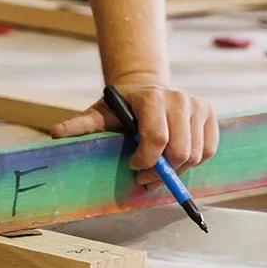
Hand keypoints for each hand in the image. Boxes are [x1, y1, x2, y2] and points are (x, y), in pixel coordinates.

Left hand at [49, 81, 218, 189]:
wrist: (145, 90)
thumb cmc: (120, 107)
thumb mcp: (99, 114)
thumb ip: (81, 125)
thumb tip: (57, 134)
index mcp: (151, 97)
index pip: (157, 140)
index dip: (145, 162)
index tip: (131, 166)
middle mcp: (178, 98)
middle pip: (180, 152)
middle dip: (160, 172)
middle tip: (143, 177)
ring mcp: (197, 105)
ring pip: (195, 155)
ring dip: (176, 172)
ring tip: (157, 170)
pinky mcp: (209, 114)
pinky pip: (208, 150)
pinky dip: (193, 163)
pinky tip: (175, 160)